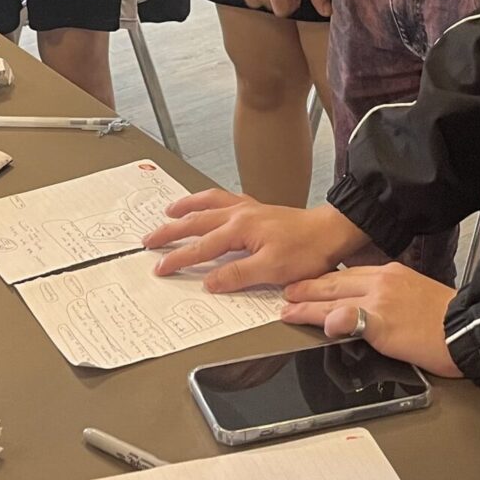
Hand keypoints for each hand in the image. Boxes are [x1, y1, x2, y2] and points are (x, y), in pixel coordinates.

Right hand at [142, 189, 368, 291]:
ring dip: (185, 208)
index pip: (201, 248)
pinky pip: (222, 197)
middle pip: (195, 222)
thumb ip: (237, 275)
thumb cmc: (306, 251)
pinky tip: (204, 203)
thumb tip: (208, 281)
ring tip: (168, 211)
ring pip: (206, 204)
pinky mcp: (255, 207)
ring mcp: (246, 208)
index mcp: (239, 229)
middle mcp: (239, 214)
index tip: (160, 268)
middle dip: (170, 231)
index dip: (178, 259)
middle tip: (149, 240)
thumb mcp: (272, 270)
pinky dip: (206, 199)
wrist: (329, 232)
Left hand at [281, 264, 463, 378]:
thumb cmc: (447, 319)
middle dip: (307, 288)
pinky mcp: (382, 324)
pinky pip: (351, 319)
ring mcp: (380, 301)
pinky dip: (335, 321)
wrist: (467, 328)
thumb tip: (367, 309)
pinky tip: (322, 325)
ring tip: (289, 310)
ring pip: (334, 299)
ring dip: (307, 305)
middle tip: (287, 293)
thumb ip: (388, 298)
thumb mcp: (416, 293)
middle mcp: (382, 281)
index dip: (324, 281)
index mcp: (391, 273)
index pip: (348, 274)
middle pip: (334, 283)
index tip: (309, 284)